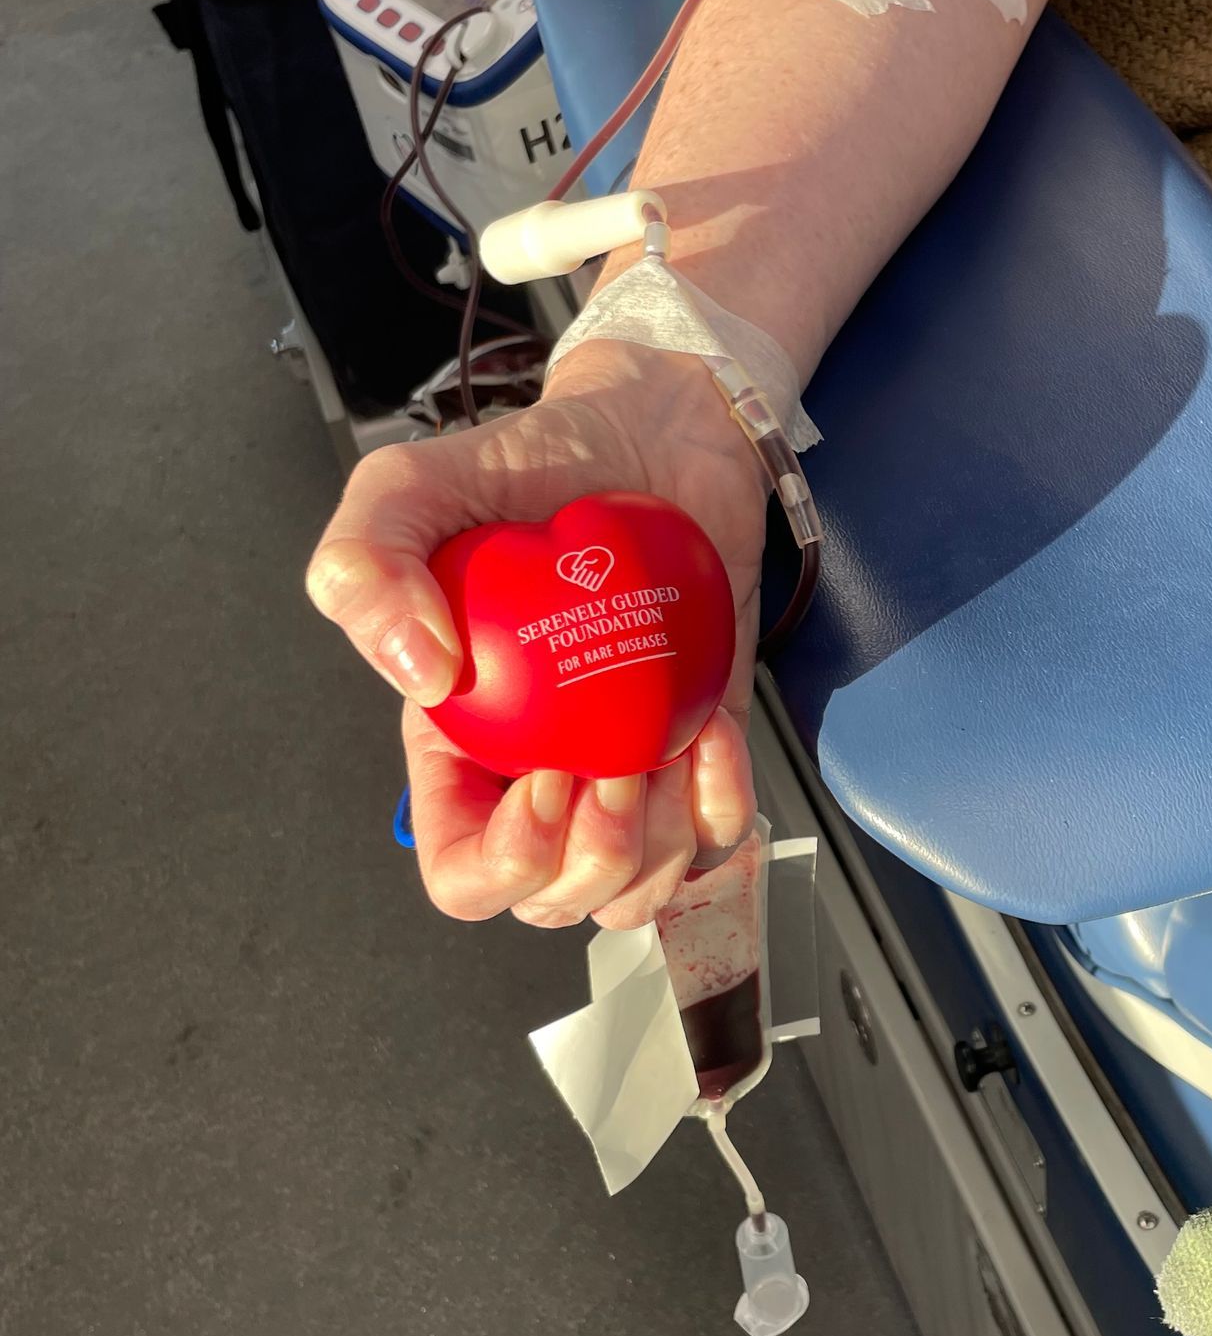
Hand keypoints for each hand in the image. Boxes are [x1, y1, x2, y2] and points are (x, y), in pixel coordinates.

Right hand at [306, 342, 767, 927]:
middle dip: (592, 861)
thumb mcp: (409, 490)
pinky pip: (718, 836)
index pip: (461, 873)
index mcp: (462, 744)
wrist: (652, 435)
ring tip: (666, 750)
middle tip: (616, 768)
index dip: (502, 863)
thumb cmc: (531, 466)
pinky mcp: (703, 752)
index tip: (542, 779)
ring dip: (662, 844)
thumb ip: (363, 567)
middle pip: (553, 899)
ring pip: (638, 887)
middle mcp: (540, 775)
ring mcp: (627, 771)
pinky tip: (714, 735)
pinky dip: (724, 805)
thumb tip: (420, 673)